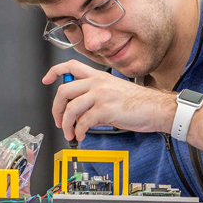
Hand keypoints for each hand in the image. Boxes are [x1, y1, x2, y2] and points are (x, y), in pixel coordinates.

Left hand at [42, 60, 175, 140]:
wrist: (156, 108)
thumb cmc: (139, 102)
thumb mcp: (114, 92)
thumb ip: (95, 98)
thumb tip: (82, 113)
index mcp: (99, 76)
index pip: (71, 66)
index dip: (54, 71)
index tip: (46, 79)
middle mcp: (97, 83)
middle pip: (64, 90)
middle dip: (56, 108)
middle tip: (58, 120)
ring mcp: (100, 95)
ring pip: (71, 108)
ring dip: (66, 124)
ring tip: (70, 133)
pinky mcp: (105, 109)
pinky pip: (83, 122)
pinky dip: (79, 132)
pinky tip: (81, 136)